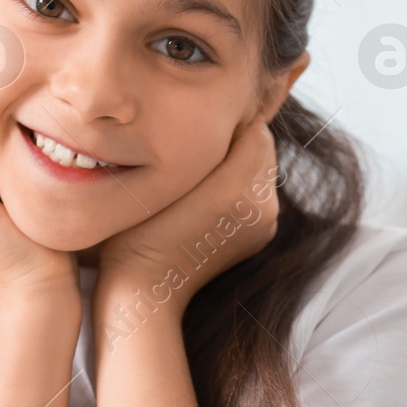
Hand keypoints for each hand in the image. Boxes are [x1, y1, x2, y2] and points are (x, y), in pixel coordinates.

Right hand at [97, 118, 280, 312]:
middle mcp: (264, 206)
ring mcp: (266, 224)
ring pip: (260, 170)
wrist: (147, 289)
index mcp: (241, 187)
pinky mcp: (260, 235)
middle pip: (261, 148)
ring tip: (199, 173)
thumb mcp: (163, 176)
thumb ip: (202, 142)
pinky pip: (256, 194)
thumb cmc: (140, 229)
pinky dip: (238, 187)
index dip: (225, 122)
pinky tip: (207, 196)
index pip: (254, 127)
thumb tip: (222, 117)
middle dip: (235, 142)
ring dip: (237, 164)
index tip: (195, 129)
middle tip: (195, 147)